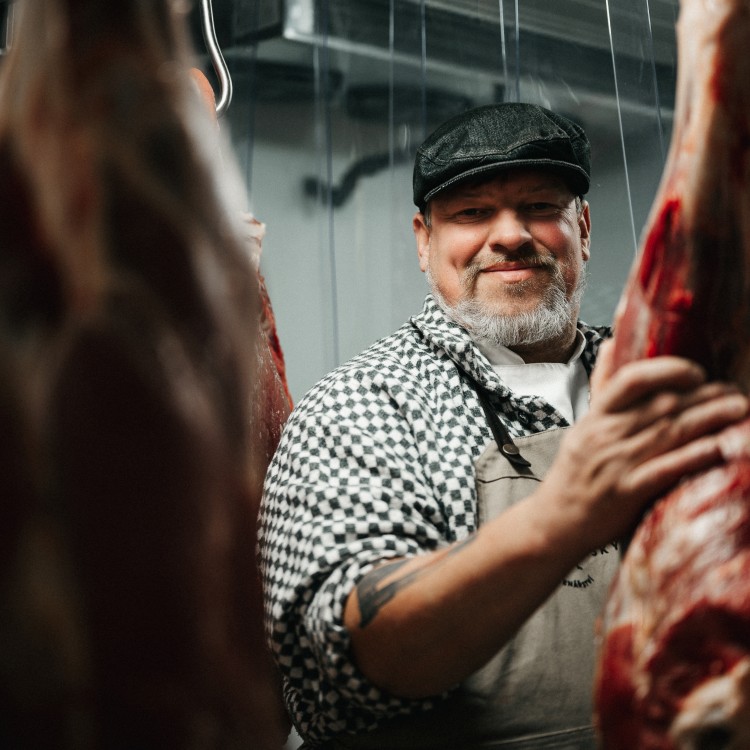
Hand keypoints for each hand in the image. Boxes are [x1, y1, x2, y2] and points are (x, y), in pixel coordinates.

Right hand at [537, 342, 748, 554]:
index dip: (667, 370)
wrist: (556, 522)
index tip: (695, 372)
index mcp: (596, 417)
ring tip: (738, 409)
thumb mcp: (582, 426)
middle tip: (732, 390)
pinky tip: (718, 446)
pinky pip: (666, 469)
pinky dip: (694, 455)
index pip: (630, 380)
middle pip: (662, 405)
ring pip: (670, 433)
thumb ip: (601, 385)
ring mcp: (617, 464)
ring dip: (709, 419)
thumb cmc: (573, 473)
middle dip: (703, 395)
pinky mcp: (628, 492)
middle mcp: (606, 435)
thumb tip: (612, 343)